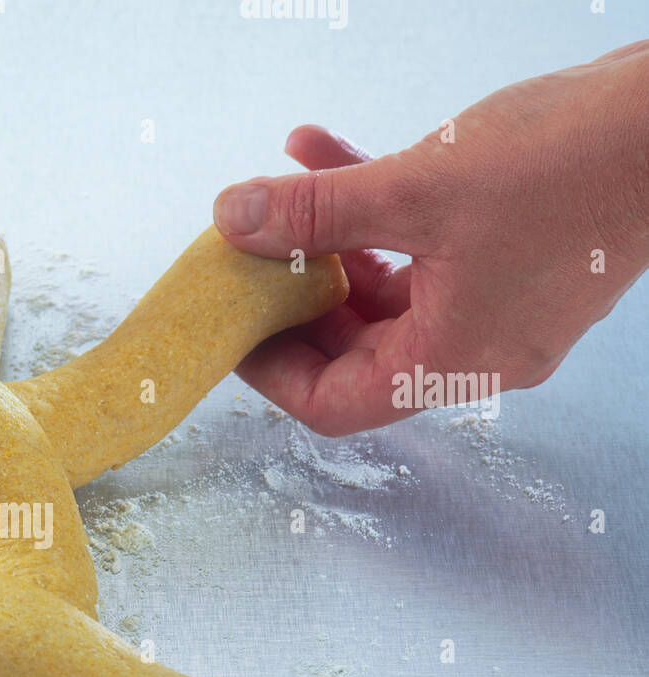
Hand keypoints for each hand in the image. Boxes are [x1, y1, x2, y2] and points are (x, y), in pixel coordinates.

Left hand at [213, 41, 648, 435]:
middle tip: (245, 257)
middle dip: (293, 298)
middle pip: (353, 350)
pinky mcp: (511, 260)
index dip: (272, 372)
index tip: (233, 327)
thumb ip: (315, 212)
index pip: (333, 404)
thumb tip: (233, 219)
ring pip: (384, 292)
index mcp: (450, 362)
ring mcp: (496, 307)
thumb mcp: (416, 188)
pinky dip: (371, 210)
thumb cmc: (569, 164)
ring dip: (326, 241)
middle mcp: (473, 350)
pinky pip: (421, 251)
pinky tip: (321, 147)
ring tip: (279, 186)